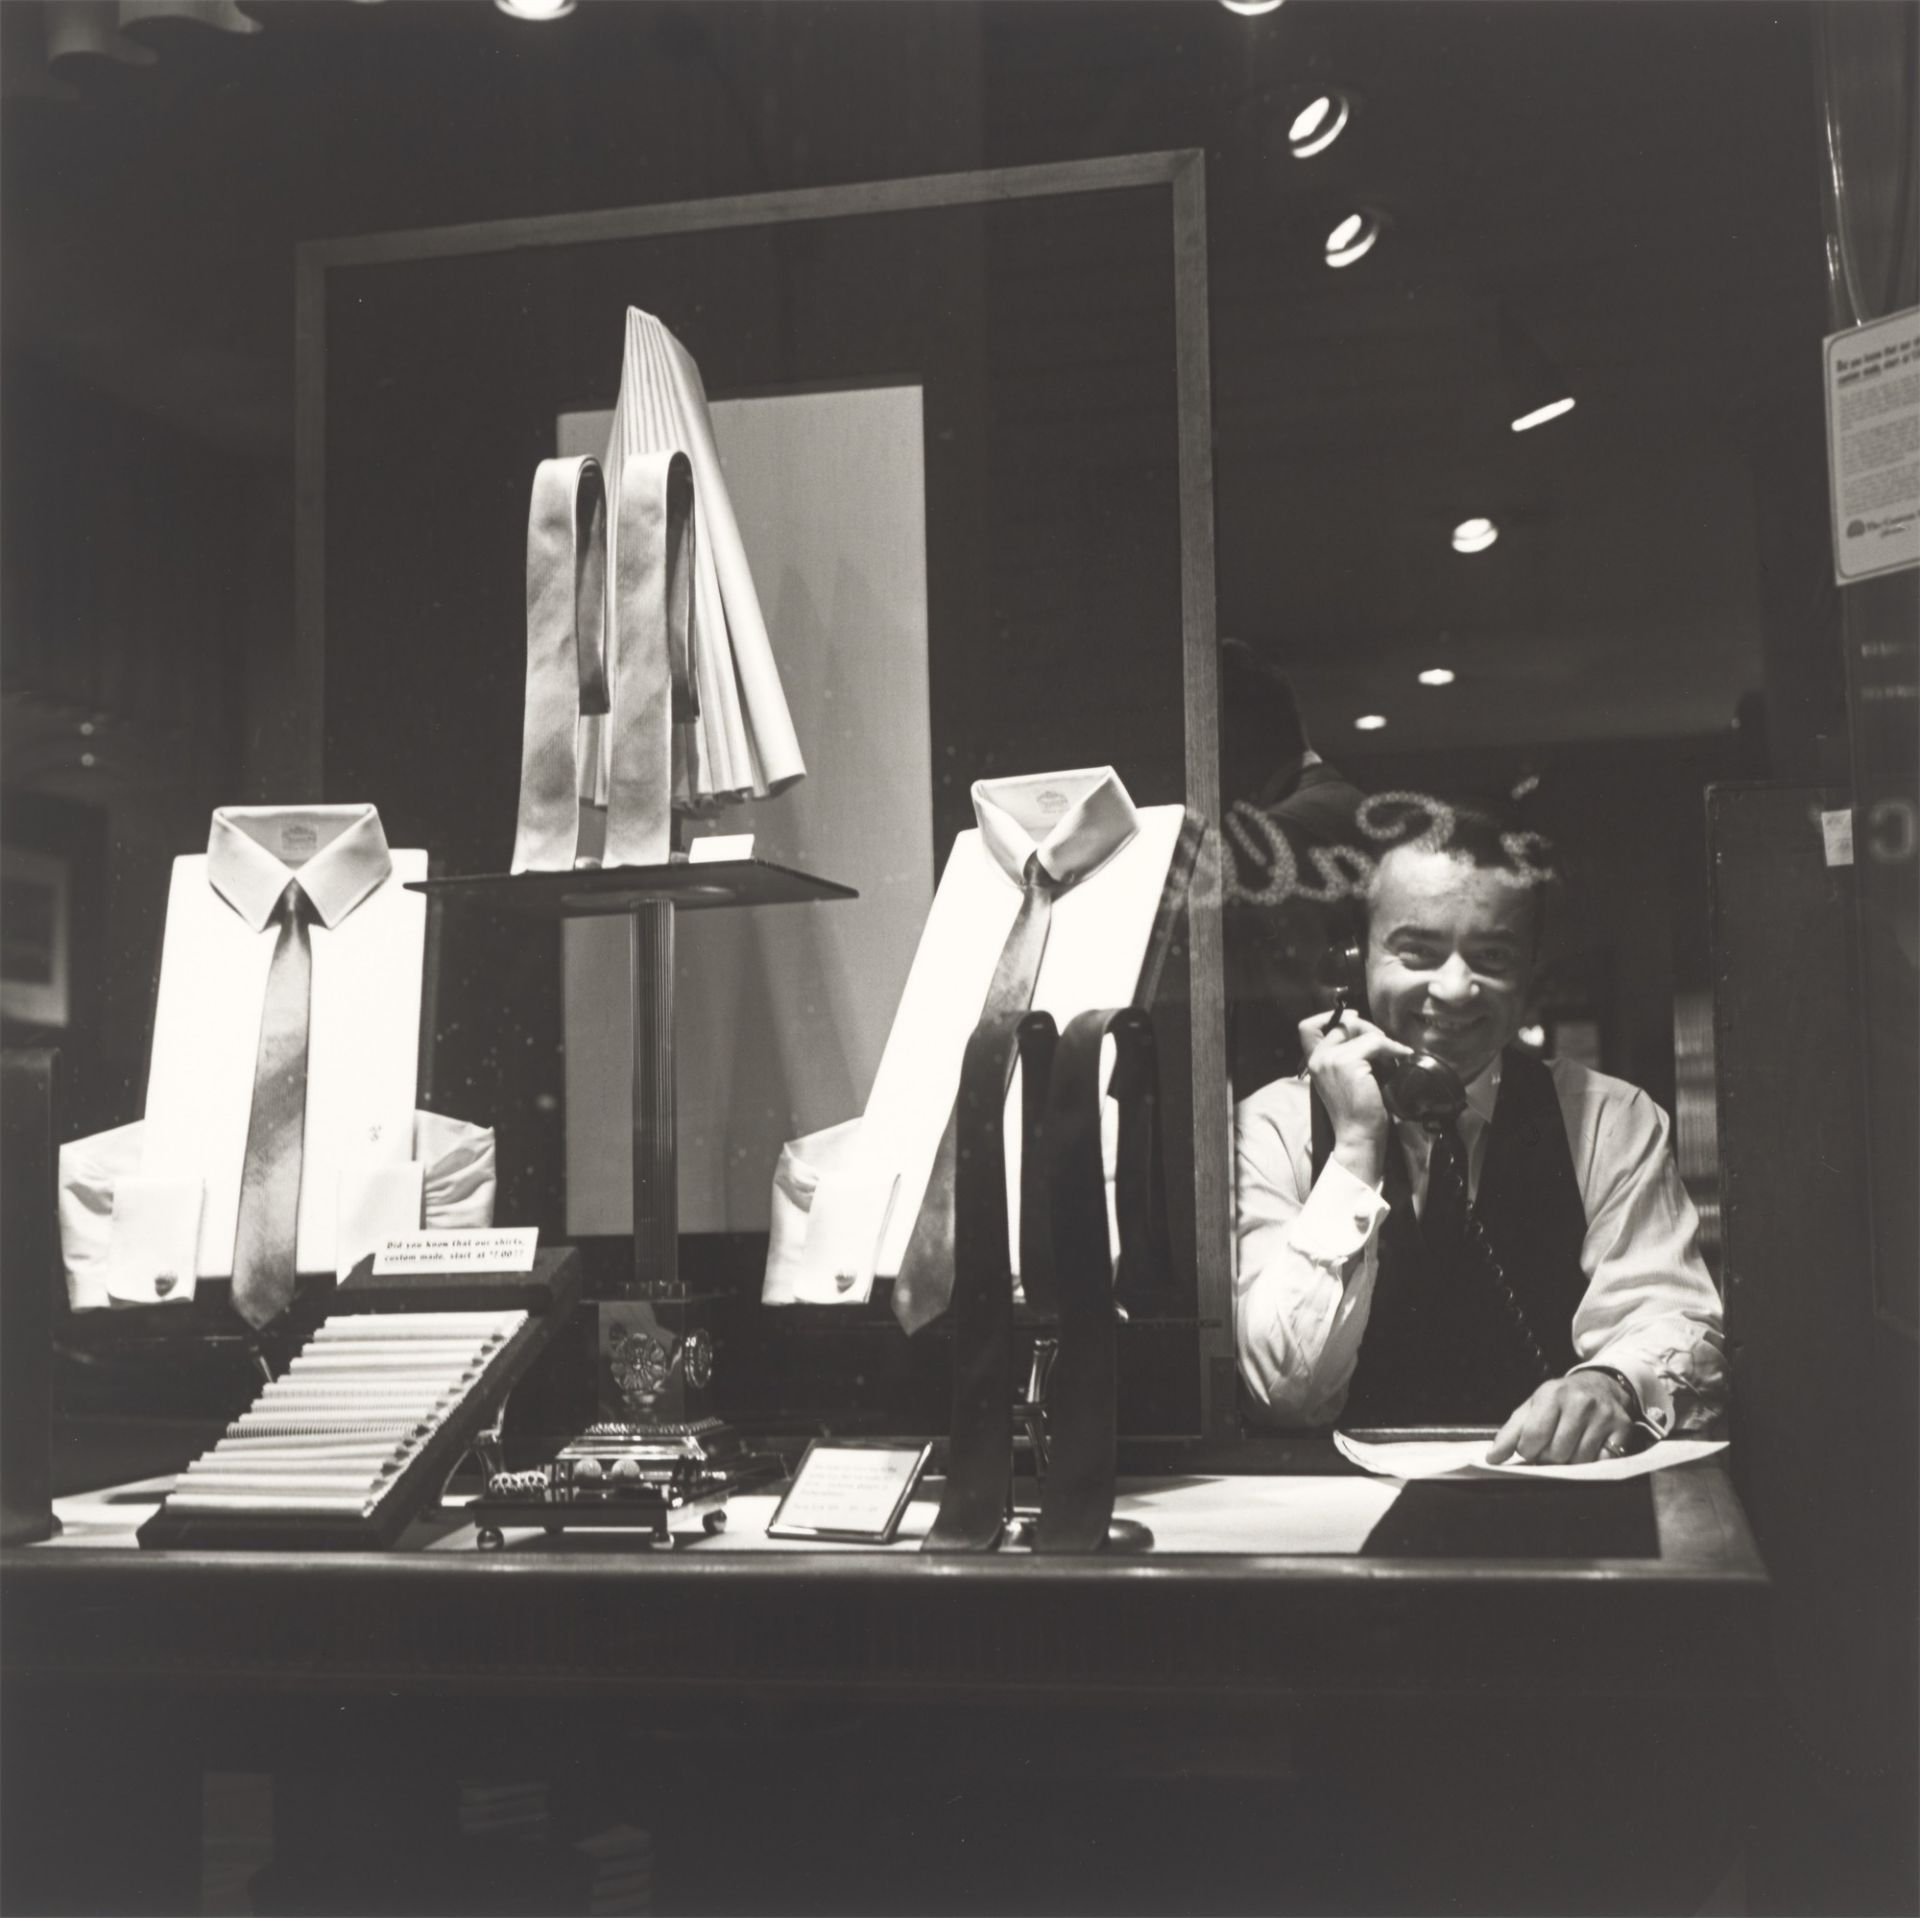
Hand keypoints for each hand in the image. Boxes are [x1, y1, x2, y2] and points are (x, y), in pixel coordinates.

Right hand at [1298, 1010, 1412, 1171]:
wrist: (1358, 1135)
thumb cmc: (1356, 1113)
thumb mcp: (1343, 1080)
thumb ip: (1345, 1057)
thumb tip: (1367, 1034)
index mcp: (1313, 1062)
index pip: (1309, 1026)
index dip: (1332, 1017)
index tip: (1354, 1018)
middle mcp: (1318, 1058)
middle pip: (1340, 1022)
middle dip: (1366, 1026)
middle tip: (1383, 1041)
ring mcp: (1331, 1059)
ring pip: (1362, 1032)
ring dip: (1382, 1039)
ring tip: (1393, 1054)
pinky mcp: (1348, 1063)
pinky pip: (1376, 1042)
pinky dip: (1392, 1047)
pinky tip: (1402, 1056)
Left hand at [1487, 1372, 1635, 1465]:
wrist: (1599, 1386)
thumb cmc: (1560, 1401)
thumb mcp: (1532, 1407)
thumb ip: (1510, 1433)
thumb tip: (1492, 1459)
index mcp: (1552, 1394)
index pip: (1533, 1436)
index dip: (1528, 1450)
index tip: (1530, 1448)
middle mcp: (1580, 1402)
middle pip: (1557, 1452)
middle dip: (1550, 1457)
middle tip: (1552, 1447)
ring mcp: (1604, 1415)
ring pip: (1580, 1460)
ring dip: (1571, 1461)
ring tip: (1569, 1447)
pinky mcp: (1623, 1428)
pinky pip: (1604, 1461)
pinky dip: (1594, 1461)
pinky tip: (1590, 1448)